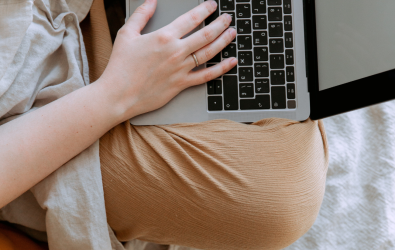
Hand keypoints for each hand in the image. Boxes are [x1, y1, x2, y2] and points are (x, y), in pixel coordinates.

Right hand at [98, 0, 236, 119]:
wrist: (118, 94)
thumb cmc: (120, 66)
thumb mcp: (127, 34)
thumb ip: (141, 14)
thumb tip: (151, 0)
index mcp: (163, 36)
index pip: (191, 18)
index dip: (204, 9)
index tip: (212, 5)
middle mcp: (176, 51)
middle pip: (205, 34)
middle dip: (220, 23)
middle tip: (228, 17)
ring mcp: (181, 69)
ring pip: (209, 52)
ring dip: (224, 41)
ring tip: (232, 33)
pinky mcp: (182, 84)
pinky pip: (206, 75)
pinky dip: (221, 68)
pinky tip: (231, 62)